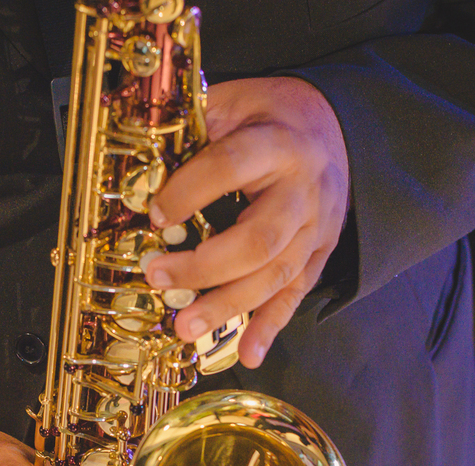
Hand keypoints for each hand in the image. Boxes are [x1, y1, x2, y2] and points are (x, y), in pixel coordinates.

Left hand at [146, 76, 349, 367]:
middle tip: (158, 277)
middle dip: (204, 266)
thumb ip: (196, 125)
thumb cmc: (272, 116)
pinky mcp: (319, 254)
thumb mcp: (236, 101)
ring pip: (275, 275)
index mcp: (278, 143)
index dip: (190, 191)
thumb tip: (140, 156)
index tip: (155, 213)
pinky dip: (270, 327)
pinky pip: (296, 295)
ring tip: (185, 327)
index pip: (231, 167)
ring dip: (228, 306)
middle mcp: (303, 190)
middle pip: (258, 238)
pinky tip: (248, 354)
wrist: (334, 128)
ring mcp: (315, 228)